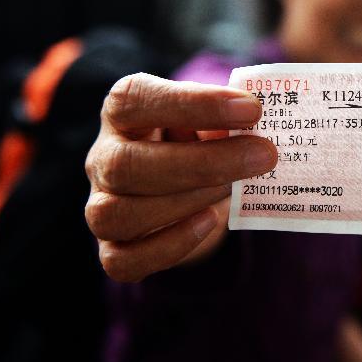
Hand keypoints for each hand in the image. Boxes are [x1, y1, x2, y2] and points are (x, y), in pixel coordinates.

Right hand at [85, 73, 276, 281]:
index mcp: (121, 111)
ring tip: (232, 189)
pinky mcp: (111, 249)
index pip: (135, 99)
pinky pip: (122, 262)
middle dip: (203, 163)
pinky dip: (169, 246)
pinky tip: (209, 222)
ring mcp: (98, 206)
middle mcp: (101, 157)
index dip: (194, 103)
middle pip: (125, 165)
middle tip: (262, 155)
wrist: (178, 182)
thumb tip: (256, 125)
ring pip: (116, 215)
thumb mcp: (206, 116)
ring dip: (185, 203)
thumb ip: (222, 118)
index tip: (251, 108)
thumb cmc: (194, 137)